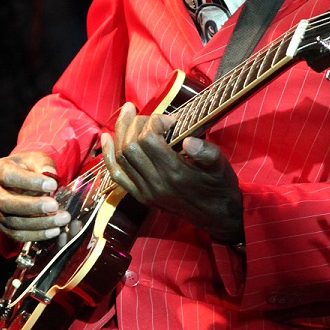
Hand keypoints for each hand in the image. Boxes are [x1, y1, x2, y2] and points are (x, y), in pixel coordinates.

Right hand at [0, 150, 69, 243]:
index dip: (30, 182)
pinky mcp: (0, 226)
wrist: (18, 181)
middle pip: (7, 203)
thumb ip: (43, 164)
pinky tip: (54, 231)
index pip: (9, 176)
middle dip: (33, 206)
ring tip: (61, 220)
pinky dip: (36, 234)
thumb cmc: (27, 168)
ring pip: (13, 222)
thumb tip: (50, 173)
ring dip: (39, 224)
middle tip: (55, 206)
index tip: (52, 185)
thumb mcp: (35, 159)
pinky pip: (17, 235)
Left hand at [101, 103, 243, 244]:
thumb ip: (207, 152)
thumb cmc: (220, 187)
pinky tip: (107, 138)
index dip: (154, 121)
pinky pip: (117, 174)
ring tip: (127, 114)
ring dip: (121, 132)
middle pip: (130, 146)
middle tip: (147, 114)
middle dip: (135, 123)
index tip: (169, 120)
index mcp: (175, 173)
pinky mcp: (141, 196)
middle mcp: (156, 183)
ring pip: (121, 157)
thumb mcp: (222, 167)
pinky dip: (109, 155)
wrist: (216, 216)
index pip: (149, 139)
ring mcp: (146, 191)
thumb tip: (188, 140)